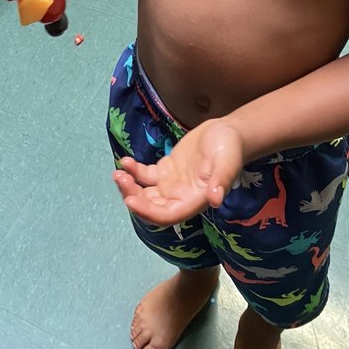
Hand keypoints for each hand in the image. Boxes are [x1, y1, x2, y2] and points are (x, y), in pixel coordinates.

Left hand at [113, 118, 244, 224]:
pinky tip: (126, 162)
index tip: (130, 200)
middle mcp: (179, 197)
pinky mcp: (166, 170)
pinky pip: (146, 177)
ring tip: (119, 172)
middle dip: (133, 197)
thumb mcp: (228, 163)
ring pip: (145, 194)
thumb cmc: (230, 149)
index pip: (166, 215)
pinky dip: (134, 172)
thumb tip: (215, 200)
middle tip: (120, 179)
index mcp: (193, 201)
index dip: (147, 212)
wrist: (228, 133)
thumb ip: (221, 181)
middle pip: (151, 207)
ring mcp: (171, 184)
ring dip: (130, 187)